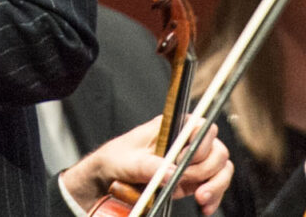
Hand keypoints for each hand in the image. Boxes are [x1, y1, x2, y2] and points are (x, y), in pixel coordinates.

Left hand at [59, 117, 231, 215]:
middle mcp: (185, 141)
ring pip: (221, 168)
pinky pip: (216, 186)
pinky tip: (204, 207)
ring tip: (201, 198)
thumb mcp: (128, 162)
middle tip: (187, 180)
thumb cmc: (117, 160)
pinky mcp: (194, 180)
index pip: (200, 126)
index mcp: (169, 127)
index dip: (200, 143)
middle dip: (207, 168)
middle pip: (217, 150)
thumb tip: (172, 172)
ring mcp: (192, 161)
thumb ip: (149, 165)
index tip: (187, 160)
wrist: (110, 178)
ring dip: (216, 185)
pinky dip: (214, 197)